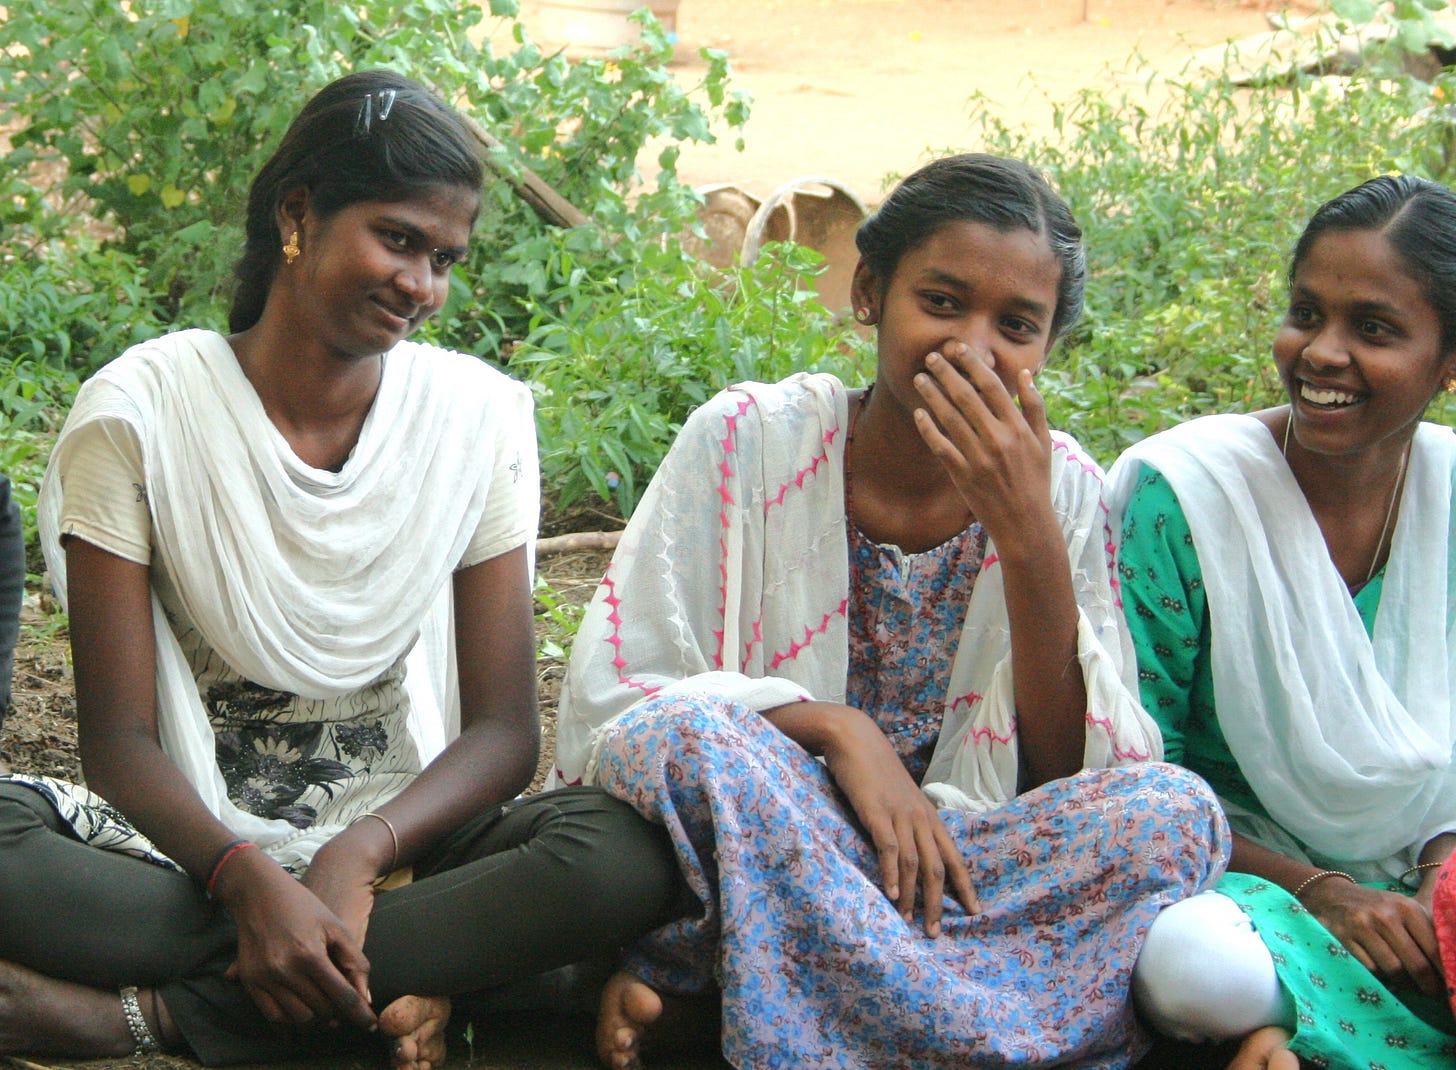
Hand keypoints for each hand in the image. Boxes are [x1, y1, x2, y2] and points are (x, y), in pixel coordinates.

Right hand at [215, 847, 377, 1030]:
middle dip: (338, 1015)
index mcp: (310, 954)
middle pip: (321, 1010)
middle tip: (345, 1012)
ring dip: (317, 1021)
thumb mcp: (336, 927)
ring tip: (326, 1013)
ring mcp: (264, 977)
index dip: (359, 1013)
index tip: (371, 1025)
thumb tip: (365, 999)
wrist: (260, 894)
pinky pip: (273, 1017)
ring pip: (299, 1018)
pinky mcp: (250, 982)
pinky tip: (304, 1019)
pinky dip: (291, 1024)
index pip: (341, 996)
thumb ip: (354, 962)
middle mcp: (285, 969)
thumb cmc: (305, 907)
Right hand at [821, 711, 978, 935]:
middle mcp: (920, 817)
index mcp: (928, 816)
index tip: (974, 912)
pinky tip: (889, 893)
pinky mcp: (877, 811)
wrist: (855, 739)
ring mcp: (899, 814)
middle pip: (938, 867)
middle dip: (939, 902)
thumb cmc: (876, 770)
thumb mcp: (900, 798)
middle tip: (936, 932)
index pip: (954, 856)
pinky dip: (890, 873)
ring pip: (914, 862)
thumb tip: (910, 851)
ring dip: (912, 895)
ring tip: (908, 921)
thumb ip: (908, 822)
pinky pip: (888, 847)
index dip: (965, 886)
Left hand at [911, 342, 1053, 542]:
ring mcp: (979, 458)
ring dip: (932, 394)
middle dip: (947, 373)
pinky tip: (918, 412)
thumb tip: (1027, 374)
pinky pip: (941, 447)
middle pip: (967, 397)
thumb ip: (1035, 407)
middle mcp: (998, 439)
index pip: (992, 386)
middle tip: (932, 356)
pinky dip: (928, 428)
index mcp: (1019, 428)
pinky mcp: (963, 475)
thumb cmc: (1036, 480)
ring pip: (950, 418)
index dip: (973, 364)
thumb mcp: (1044, 442)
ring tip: (919, 377)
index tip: (958, 348)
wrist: (1025, 523)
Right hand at [1302, 877, 1443, 994]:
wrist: (1332, 896)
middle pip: (1415, 963)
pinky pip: (1369, 970)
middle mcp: (1384, 914)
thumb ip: (1426, 932)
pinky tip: (1385, 979)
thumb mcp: (1403, 909)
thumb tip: (1448, 968)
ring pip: (1393, 970)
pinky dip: (1380, 979)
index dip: (1443, 973)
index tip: (1448, 987)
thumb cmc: (1377, 908)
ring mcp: (1361, 925)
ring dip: (1403, 984)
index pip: (1434, 948)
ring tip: (1408, 987)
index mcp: (1407, 907)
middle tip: (1431, 994)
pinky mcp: (1342, 937)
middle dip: (1427, 985)